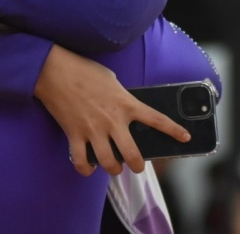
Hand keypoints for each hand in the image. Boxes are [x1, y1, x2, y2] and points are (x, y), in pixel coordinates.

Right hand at [33, 45, 189, 177]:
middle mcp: (112, 121)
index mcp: (125, 104)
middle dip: (138, 165)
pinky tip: (89, 167)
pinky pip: (82, 161)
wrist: (54, 71)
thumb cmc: (83, 70)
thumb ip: (121, 97)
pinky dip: (86, 169)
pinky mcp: (75, 135)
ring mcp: (93, 130)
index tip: (185, 137)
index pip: (156, 119)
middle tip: (137, 165)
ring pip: (109, 163)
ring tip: (114, 167)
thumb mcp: (111, 80)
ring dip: (113, 169)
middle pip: (133, 155)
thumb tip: (123, 109)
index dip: (173, 131)